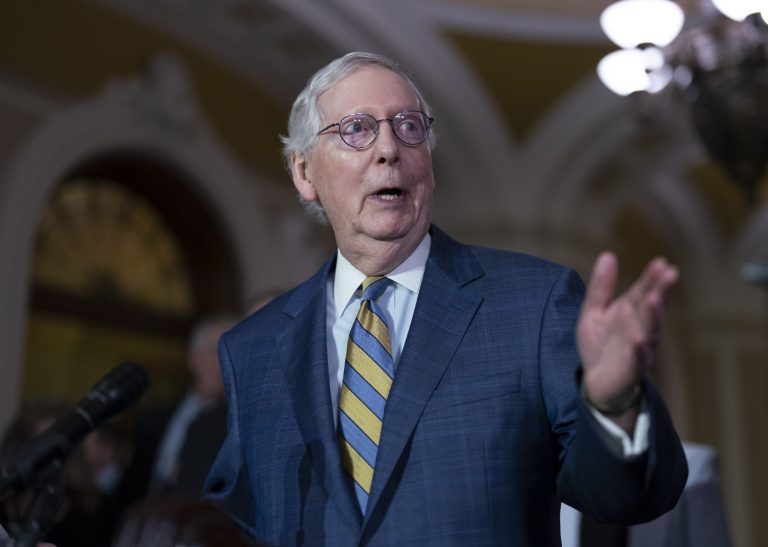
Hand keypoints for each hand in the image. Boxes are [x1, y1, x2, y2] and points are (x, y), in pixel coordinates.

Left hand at [577, 252, 677, 411]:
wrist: (596, 382)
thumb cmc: (600, 344)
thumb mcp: (594, 310)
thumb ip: (601, 286)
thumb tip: (608, 255)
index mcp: (632, 312)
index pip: (645, 291)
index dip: (653, 278)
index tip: (661, 262)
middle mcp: (641, 328)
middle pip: (652, 307)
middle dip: (661, 291)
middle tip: (670, 273)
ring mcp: (639, 348)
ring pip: (649, 330)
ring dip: (653, 315)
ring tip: (655, 299)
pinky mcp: (631, 368)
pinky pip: (637, 358)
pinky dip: (640, 349)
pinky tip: (640, 339)